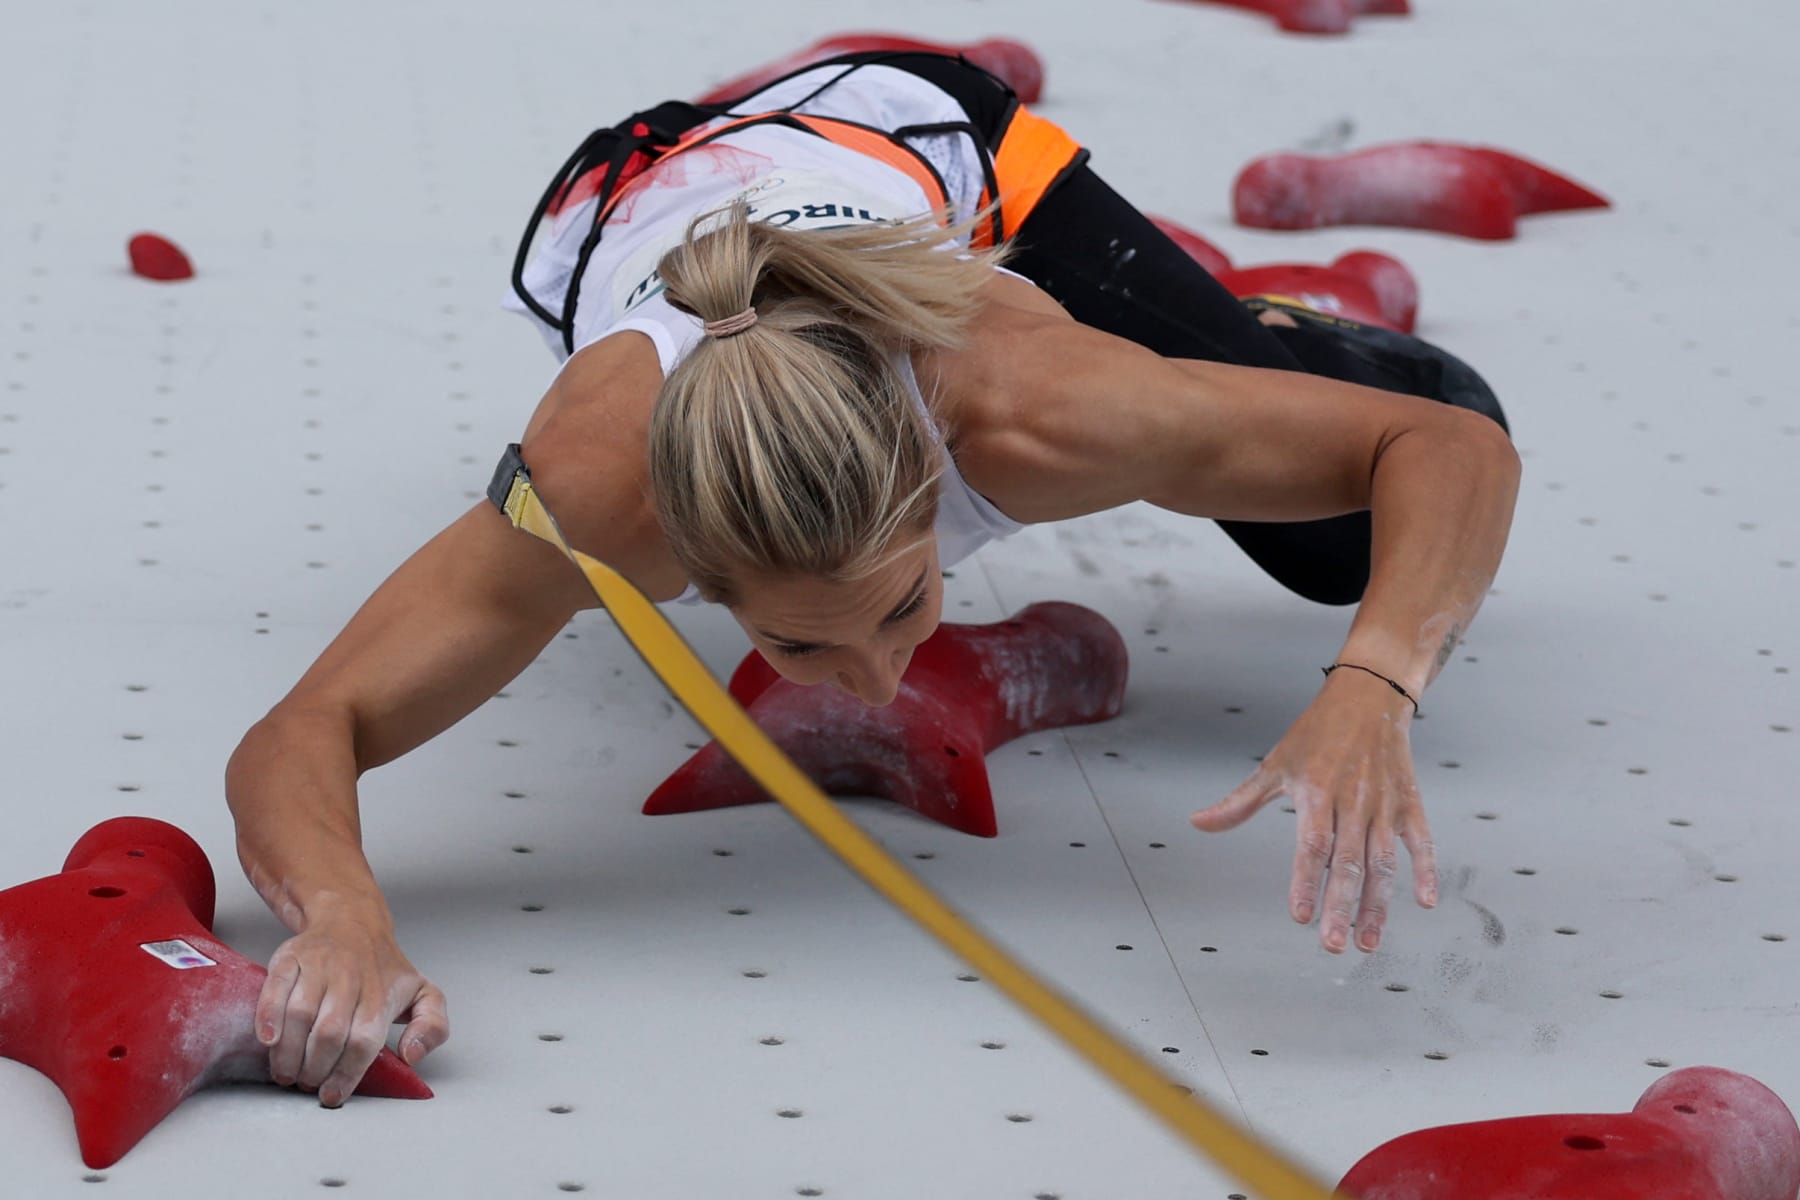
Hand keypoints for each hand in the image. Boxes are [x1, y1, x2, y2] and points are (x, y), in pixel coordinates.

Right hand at [255, 901, 447, 1106]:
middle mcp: (351, 977)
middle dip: (315, 1068)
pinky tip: (268, 1041)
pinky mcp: (290, 957)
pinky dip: (267, 1017)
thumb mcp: (423, 993)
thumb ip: (433, 1026)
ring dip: (289, 1053)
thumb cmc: (383, 969)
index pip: (364, 1041)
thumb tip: (412, 1055)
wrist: (352, 920)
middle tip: (307, 1084)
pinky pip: (275, 988)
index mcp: (382, 994)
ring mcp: (319, 966)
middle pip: (329, 1032)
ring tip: (287, 1072)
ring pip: (300, 1014)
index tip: (332, 1095)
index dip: (346, 1073)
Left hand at [1189, 670, 1437, 952]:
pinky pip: (1421, 841)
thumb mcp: (1275, 764)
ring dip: (1378, 904)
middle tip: (1334, 944)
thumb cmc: (1316, 733)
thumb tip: (1197, 823)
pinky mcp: (1409, 804)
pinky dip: (1427, 870)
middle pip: (1348, 862)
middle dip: (1342, 907)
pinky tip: (1425, 902)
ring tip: (1368, 940)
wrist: (1368, 695)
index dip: (1306, 881)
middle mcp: (1354, 802)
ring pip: (1383, 862)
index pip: (1312, 845)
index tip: (1300, 916)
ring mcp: (1384, 805)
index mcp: (1318, 793)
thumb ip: (1240, 802)